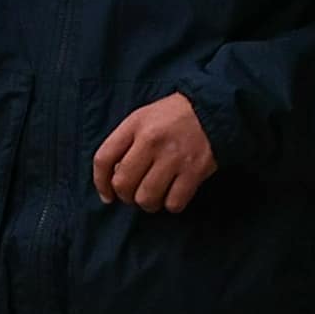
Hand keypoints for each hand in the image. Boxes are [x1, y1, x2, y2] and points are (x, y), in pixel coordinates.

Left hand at [94, 94, 220, 213]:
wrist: (214, 109)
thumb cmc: (174, 116)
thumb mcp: (144, 117)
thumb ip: (127, 143)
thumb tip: (116, 178)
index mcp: (135, 124)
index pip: (104, 158)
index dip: (100, 183)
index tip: (107, 195)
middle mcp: (151, 140)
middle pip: (123, 184)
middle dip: (126, 196)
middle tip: (135, 194)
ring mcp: (173, 157)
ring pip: (146, 198)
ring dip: (148, 203)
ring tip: (156, 195)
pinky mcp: (194, 171)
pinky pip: (174, 203)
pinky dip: (172, 204)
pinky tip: (174, 194)